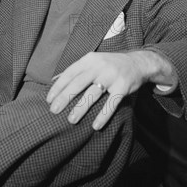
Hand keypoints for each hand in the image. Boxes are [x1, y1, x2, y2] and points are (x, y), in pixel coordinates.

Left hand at [46, 49, 176, 129]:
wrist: (138, 62)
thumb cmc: (110, 65)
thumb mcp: (93, 62)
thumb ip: (76, 70)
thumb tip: (54, 80)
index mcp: (89, 59)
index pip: (69, 73)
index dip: (58, 87)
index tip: (49, 100)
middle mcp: (99, 66)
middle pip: (78, 83)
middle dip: (64, 97)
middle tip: (53, 110)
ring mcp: (112, 76)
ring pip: (93, 93)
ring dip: (81, 108)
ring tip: (71, 120)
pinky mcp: (123, 87)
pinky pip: (111, 103)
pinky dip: (103, 115)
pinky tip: (95, 126)